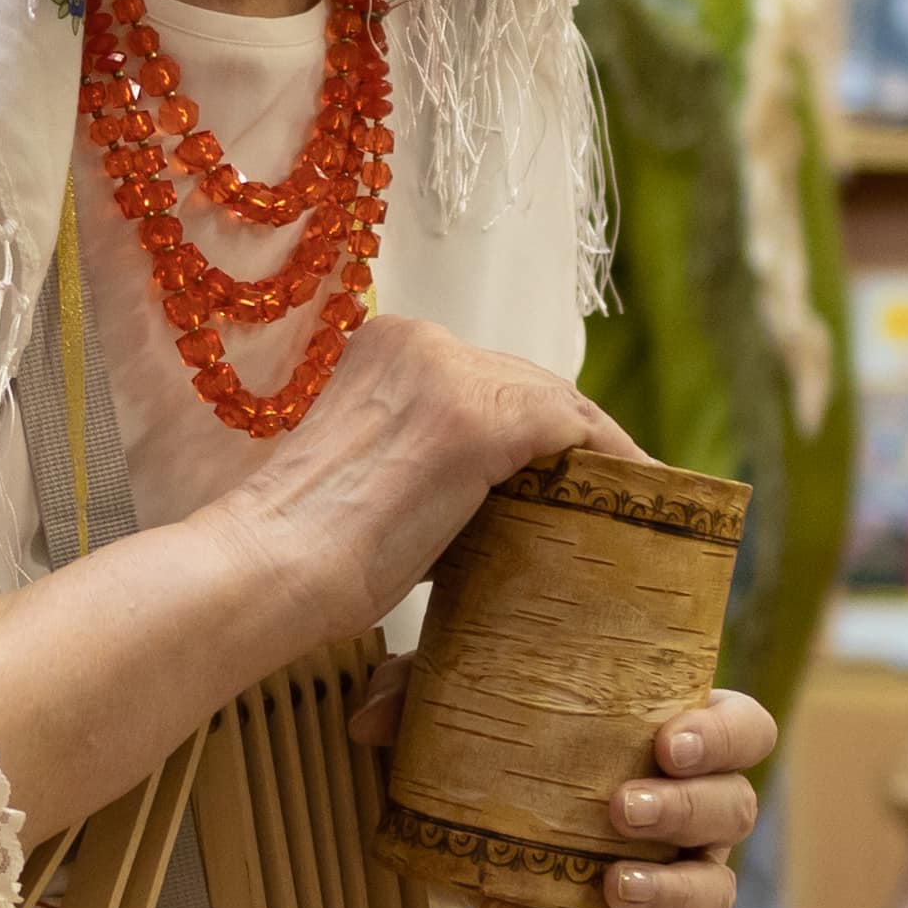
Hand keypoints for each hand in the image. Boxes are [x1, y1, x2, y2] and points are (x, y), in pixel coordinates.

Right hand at [230, 318, 623, 647]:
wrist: (268, 566)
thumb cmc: (300, 547)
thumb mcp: (369, 475)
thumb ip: (428, 463)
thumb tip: (496, 499)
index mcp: (382, 346)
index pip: (486, 377)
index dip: (532, 426)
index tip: (562, 469)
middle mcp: (418, 342)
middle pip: (527, 382)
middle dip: (569, 438)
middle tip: (610, 489)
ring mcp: (449, 376)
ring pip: (556, 404)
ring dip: (598, 452)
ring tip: (632, 499)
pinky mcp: (477, 421)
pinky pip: (573, 434)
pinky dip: (612, 464)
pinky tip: (639, 499)